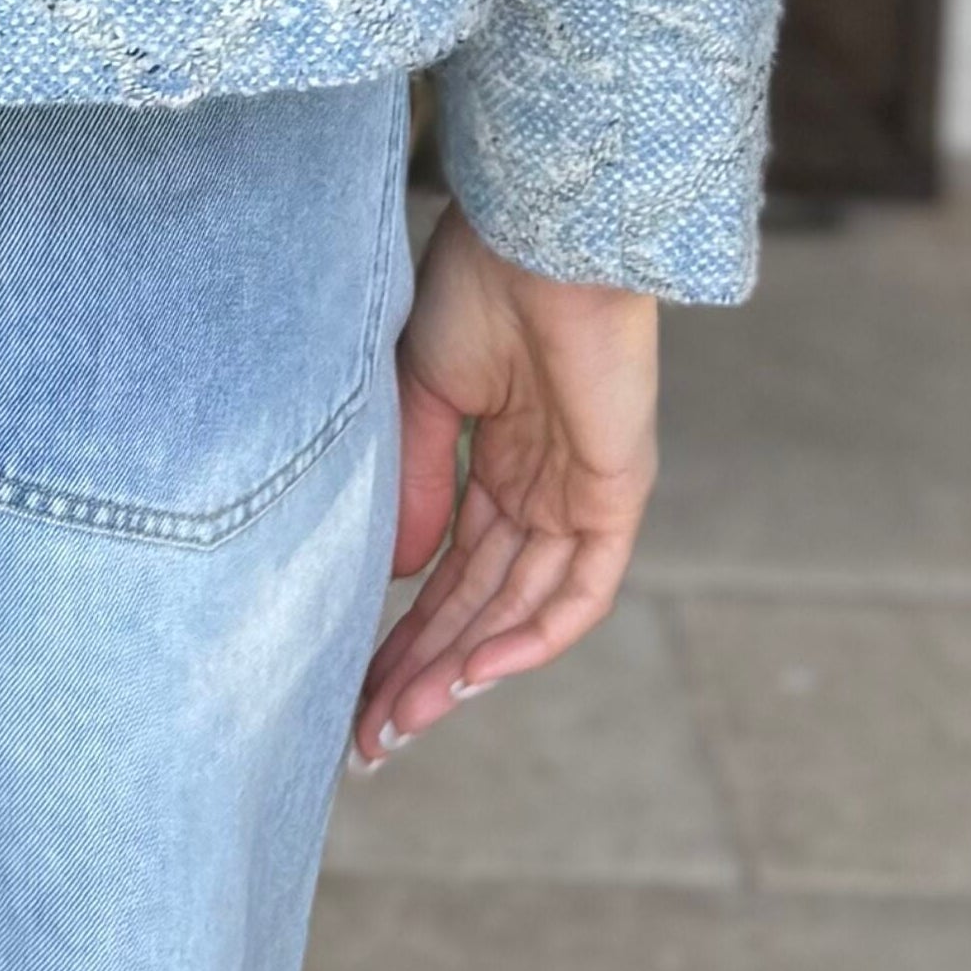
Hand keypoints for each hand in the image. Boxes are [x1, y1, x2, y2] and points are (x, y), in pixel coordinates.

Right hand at [351, 201, 657, 759]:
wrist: (537, 233)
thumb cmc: (478, 283)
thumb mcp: (419, 391)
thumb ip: (415, 484)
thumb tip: (405, 576)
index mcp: (496, 456)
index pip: (452, 570)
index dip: (405, 630)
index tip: (354, 689)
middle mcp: (542, 486)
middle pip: (483, 603)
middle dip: (424, 671)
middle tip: (370, 737)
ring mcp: (581, 492)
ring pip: (524, 610)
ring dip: (464, 669)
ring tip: (404, 721)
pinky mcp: (616, 491)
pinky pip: (580, 589)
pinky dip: (532, 638)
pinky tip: (475, 676)